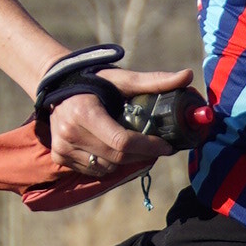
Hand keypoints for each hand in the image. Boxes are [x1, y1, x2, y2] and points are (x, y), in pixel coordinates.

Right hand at [45, 62, 202, 182]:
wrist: (58, 85)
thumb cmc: (96, 81)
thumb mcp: (123, 80)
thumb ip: (154, 80)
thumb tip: (187, 75)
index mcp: (84, 113)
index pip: (122, 141)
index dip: (148, 146)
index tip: (167, 146)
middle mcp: (70, 133)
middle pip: (116, 157)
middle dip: (142, 154)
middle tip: (158, 147)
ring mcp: (62, 147)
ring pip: (106, 167)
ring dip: (125, 160)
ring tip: (135, 146)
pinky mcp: (59, 156)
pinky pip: (93, 170)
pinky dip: (108, 164)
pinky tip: (113, 149)